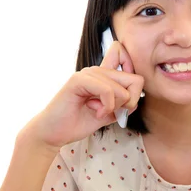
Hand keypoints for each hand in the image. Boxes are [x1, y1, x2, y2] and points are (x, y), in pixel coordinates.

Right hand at [21, 40, 143, 149]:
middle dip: (130, 102)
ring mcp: (88, 73)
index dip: (136, 81)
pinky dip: (106, 106)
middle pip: (135, 79)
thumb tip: (136, 100)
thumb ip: (122, 106)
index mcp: (105, 76)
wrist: (54, 133)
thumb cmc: (78, 123)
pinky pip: (107, 90)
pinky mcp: (79, 80)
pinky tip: (95, 113)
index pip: (126, 56)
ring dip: (115, 107)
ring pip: (122, 88)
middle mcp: (98, 71)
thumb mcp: (108, 115)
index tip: (127, 102)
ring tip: (98, 112)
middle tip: (114, 112)